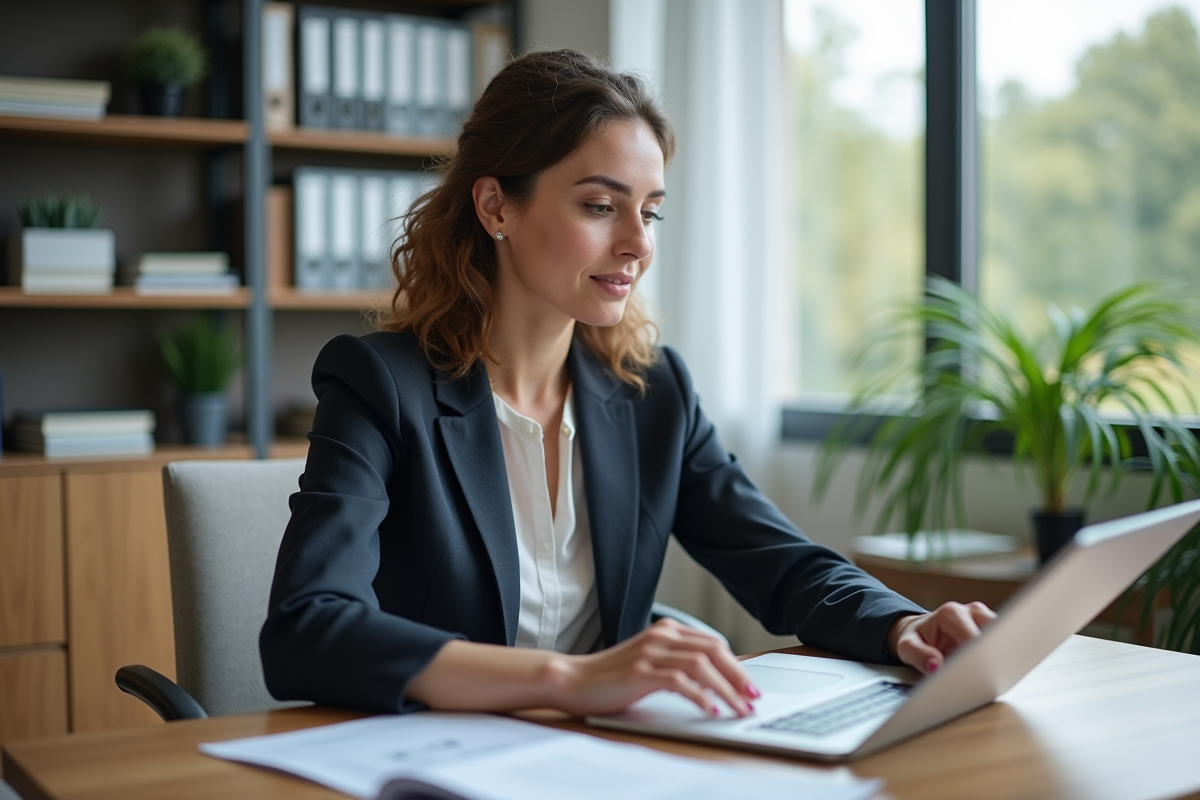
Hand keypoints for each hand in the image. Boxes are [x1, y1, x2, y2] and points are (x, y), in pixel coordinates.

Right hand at [548, 618, 758, 717]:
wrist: (574, 679)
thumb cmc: (612, 676)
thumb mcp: (650, 662)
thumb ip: (678, 662)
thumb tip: (715, 680)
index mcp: (667, 630)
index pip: (713, 644)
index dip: (737, 666)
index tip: (751, 687)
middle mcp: (661, 636)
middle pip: (714, 651)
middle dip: (739, 677)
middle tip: (754, 699)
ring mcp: (650, 652)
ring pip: (701, 666)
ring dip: (726, 690)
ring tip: (739, 709)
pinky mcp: (640, 672)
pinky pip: (680, 682)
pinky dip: (700, 696)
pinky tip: (711, 710)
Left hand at [885, 601, 995, 674]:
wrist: (922, 632)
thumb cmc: (917, 639)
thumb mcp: (907, 648)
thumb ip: (919, 656)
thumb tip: (936, 666)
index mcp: (950, 613)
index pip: (972, 636)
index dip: (978, 656)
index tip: (980, 672)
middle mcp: (971, 611)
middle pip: (995, 632)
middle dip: (994, 654)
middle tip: (992, 675)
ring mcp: (985, 618)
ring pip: (1006, 636)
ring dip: (1002, 655)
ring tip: (997, 673)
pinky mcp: (995, 628)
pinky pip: (1006, 641)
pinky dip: (1004, 655)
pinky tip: (1001, 669)